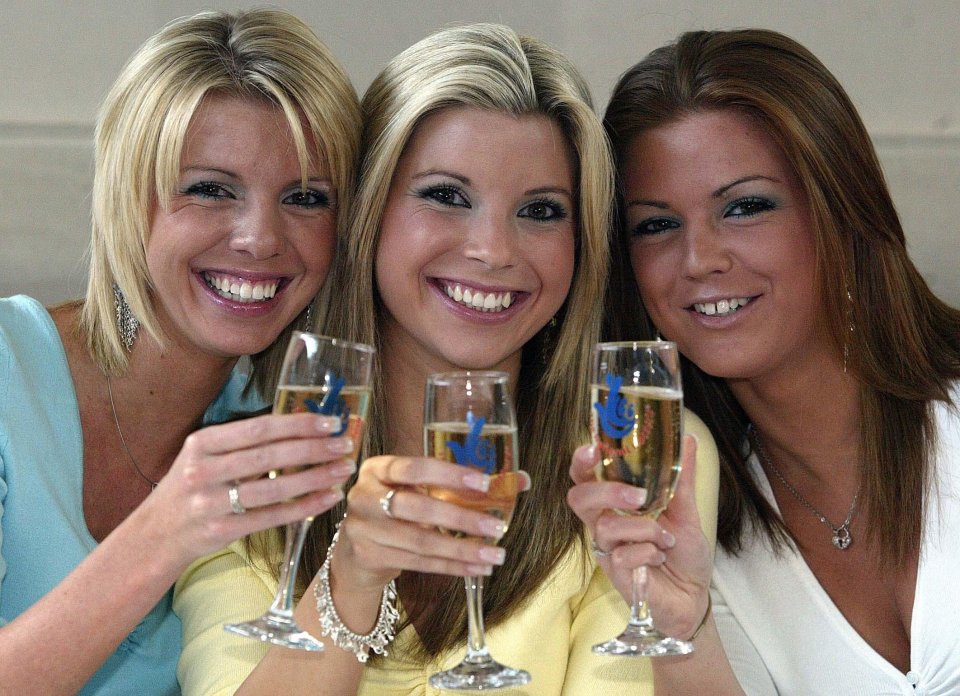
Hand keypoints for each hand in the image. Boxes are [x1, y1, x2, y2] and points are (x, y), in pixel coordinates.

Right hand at [140, 412, 355, 565]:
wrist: (154, 536)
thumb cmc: (190, 489)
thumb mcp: (203, 456)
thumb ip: (242, 443)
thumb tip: (297, 425)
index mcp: (202, 443)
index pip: (258, 429)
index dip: (297, 424)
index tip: (329, 421)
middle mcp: (204, 470)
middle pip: (269, 456)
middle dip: (313, 448)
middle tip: (344, 443)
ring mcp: (211, 503)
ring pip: (274, 488)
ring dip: (315, 477)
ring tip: (343, 469)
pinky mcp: (222, 531)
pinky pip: (272, 517)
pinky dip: (304, 507)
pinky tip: (328, 497)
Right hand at [332, 455, 530, 593]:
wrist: (354, 550)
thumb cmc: (396, 510)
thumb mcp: (419, 489)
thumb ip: (463, 483)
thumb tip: (521, 479)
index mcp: (379, 468)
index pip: (415, 467)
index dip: (449, 475)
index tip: (484, 483)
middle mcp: (365, 495)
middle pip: (417, 508)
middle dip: (461, 519)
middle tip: (496, 527)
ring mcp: (363, 528)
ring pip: (420, 541)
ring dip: (462, 550)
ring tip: (495, 554)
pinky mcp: (369, 556)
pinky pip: (418, 563)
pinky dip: (451, 567)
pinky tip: (476, 568)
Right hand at [567, 435, 711, 638]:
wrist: (694, 597)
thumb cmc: (682, 554)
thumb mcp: (686, 510)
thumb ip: (682, 476)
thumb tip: (688, 437)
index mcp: (615, 504)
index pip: (585, 478)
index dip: (581, 462)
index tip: (593, 448)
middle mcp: (605, 523)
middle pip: (579, 498)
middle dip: (606, 492)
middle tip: (639, 496)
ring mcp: (607, 549)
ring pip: (606, 526)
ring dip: (644, 528)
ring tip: (666, 539)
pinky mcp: (616, 573)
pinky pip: (623, 555)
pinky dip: (649, 552)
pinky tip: (660, 558)